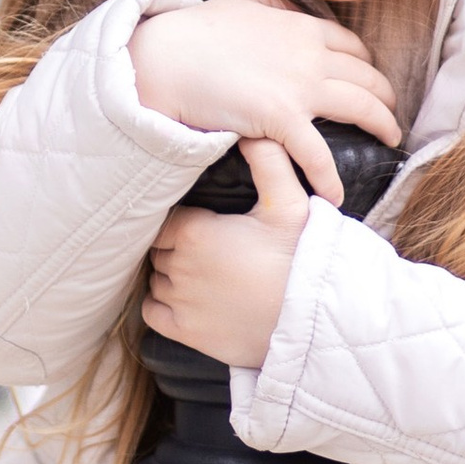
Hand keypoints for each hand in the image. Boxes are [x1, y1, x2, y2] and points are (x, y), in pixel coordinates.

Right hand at [129, 0, 397, 202]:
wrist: (167, 58)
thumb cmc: (192, 34)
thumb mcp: (238, 8)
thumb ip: (266, 8)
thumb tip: (278, 4)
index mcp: (300, 27)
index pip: (351, 46)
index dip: (367, 64)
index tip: (370, 78)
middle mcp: (310, 54)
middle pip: (366, 75)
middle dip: (385, 95)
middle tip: (389, 112)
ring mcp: (301, 85)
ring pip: (362, 107)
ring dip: (382, 124)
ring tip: (389, 140)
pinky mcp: (283, 118)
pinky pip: (318, 154)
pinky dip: (330, 177)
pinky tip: (336, 195)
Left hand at [143, 141, 309, 368]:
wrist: (312, 318)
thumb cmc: (300, 258)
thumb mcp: (290, 204)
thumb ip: (269, 162)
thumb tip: (251, 131)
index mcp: (194, 232)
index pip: (165, 220)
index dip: (182, 221)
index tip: (204, 225)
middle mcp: (178, 266)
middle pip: (160, 249)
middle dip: (178, 247)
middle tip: (209, 250)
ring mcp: (179, 302)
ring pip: (157, 279)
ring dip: (172, 276)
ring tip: (204, 275)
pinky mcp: (184, 332)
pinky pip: (152, 312)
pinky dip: (162, 305)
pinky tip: (187, 299)